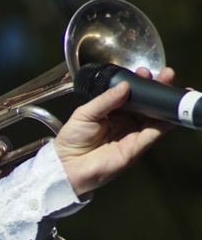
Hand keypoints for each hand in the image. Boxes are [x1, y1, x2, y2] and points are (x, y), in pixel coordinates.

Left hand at [54, 66, 174, 195]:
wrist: (67, 166)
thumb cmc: (71, 140)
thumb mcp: (84, 114)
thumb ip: (105, 100)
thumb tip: (124, 87)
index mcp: (111, 112)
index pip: (130, 95)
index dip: (139, 84)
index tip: (144, 73)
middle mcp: (124, 122)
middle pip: (146, 104)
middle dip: (157, 90)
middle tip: (166, 75)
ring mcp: (131, 134)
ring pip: (154, 117)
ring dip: (164, 104)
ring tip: (171, 90)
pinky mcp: (136, 147)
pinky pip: (154, 133)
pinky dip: (165, 123)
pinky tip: (170, 112)